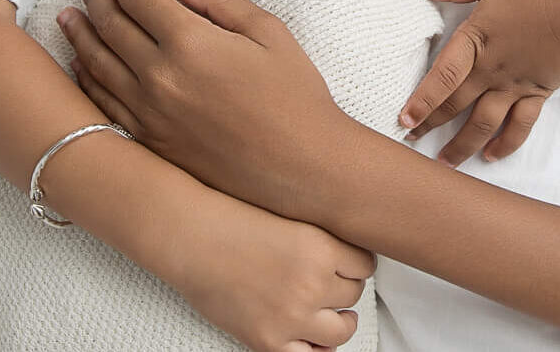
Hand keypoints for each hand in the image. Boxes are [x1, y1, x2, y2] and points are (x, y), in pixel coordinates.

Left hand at [59, 0, 358, 216]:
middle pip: (112, 27)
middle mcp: (160, 77)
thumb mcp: (270, 32)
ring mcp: (149, 113)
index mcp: (191, 43)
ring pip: (98, 65)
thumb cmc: (294, 96)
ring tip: (68, 15)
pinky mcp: (149, 142)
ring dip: (80, 35)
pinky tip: (81, 66)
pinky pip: (104, 105)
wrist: (300, 167)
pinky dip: (86, 80)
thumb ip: (220, 0)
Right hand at [161, 183, 373, 351]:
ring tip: (334, 316)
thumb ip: (323, 242)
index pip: (365, 265)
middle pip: (353, 294)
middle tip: (332, 284)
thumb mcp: (293, 220)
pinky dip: (317, 350)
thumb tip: (349, 263)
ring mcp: (291, 316)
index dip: (356, 264)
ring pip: (342, 329)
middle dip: (343, 289)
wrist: (194, 240)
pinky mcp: (268, 340)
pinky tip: (314, 338)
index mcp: (320, 247)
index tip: (349, 265)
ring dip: (340, 321)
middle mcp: (311, 284)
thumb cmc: (236, 221)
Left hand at [399, 0, 559, 165]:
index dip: (422, 101)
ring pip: (483, 124)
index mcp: (476, 42)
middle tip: (410, 140)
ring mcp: (514, 87)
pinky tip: (491, 156)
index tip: (403, 120)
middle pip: (456, 105)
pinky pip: (519, 126)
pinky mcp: (536, 95)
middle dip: (431, 125)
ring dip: (462, 145)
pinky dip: (505, 144)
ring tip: (444, 161)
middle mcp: (491, 71)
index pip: (443, 77)